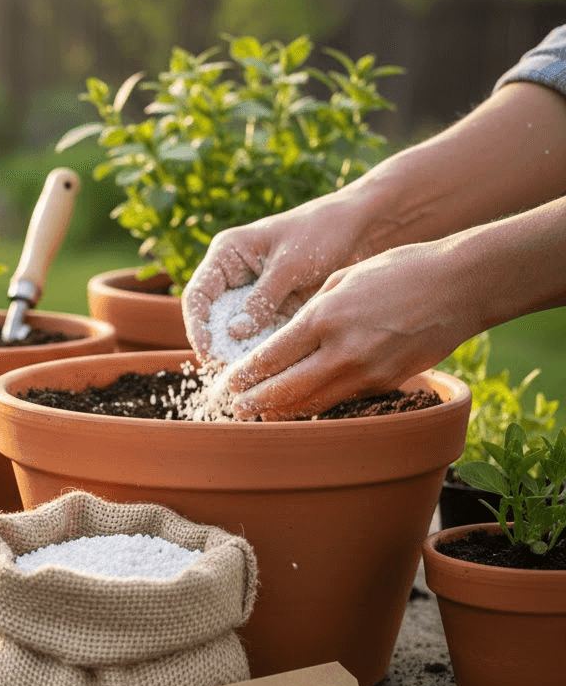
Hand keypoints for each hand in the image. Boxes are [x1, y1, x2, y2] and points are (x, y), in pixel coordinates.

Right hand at [181, 191, 369, 360]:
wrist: (357, 228)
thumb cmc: (320, 231)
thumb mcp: (289, 265)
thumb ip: (262, 300)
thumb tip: (234, 333)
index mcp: (227, 255)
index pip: (198, 295)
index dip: (197, 325)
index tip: (208, 351)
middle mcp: (234, 277)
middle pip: (212, 318)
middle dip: (217, 345)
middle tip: (229, 370)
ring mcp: (253, 295)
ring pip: (235, 331)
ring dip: (239, 352)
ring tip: (249, 374)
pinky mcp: (274, 310)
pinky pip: (260, 335)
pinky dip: (262, 350)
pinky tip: (269, 367)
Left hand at [222, 241, 474, 419]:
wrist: (459, 286)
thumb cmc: (397, 271)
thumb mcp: (341, 279)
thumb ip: (310, 313)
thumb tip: (283, 342)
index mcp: (323, 318)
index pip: (270, 358)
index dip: (243, 376)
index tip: (226, 384)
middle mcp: (340, 351)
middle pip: (284, 390)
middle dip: (254, 402)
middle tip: (233, 409)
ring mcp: (365, 372)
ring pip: (311, 403)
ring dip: (282, 411)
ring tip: (260, 414)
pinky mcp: (385, 383)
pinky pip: (340, 400)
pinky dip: (315, 405)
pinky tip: (299, 406)